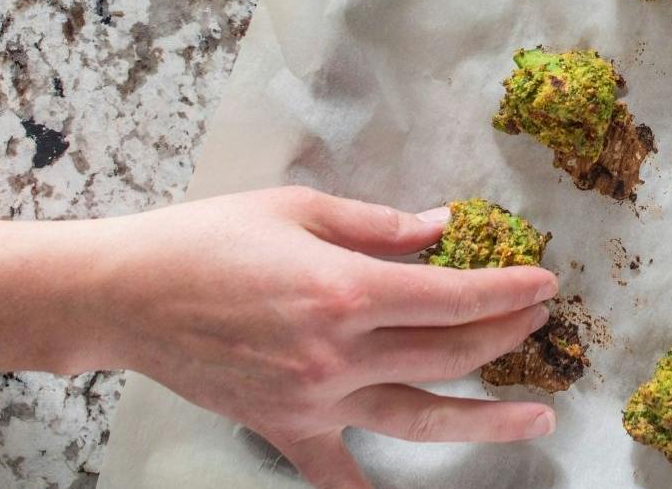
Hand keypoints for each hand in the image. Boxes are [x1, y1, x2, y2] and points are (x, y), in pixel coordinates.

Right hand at [96, 186, 558, 488]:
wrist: (127, 295)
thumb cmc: (208, 240)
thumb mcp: (300, 209)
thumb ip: (379, 224)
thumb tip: (442, 229)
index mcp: (345, 290)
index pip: (452, 298)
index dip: (507, 292)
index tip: (544, 284)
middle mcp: (337, 353)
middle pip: (448, 354)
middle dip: (505, 336)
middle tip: (540, 324)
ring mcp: (313, 400)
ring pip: (419, 416)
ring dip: (484, 419)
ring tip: (534, 417)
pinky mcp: (284, 428)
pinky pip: (335, 475)